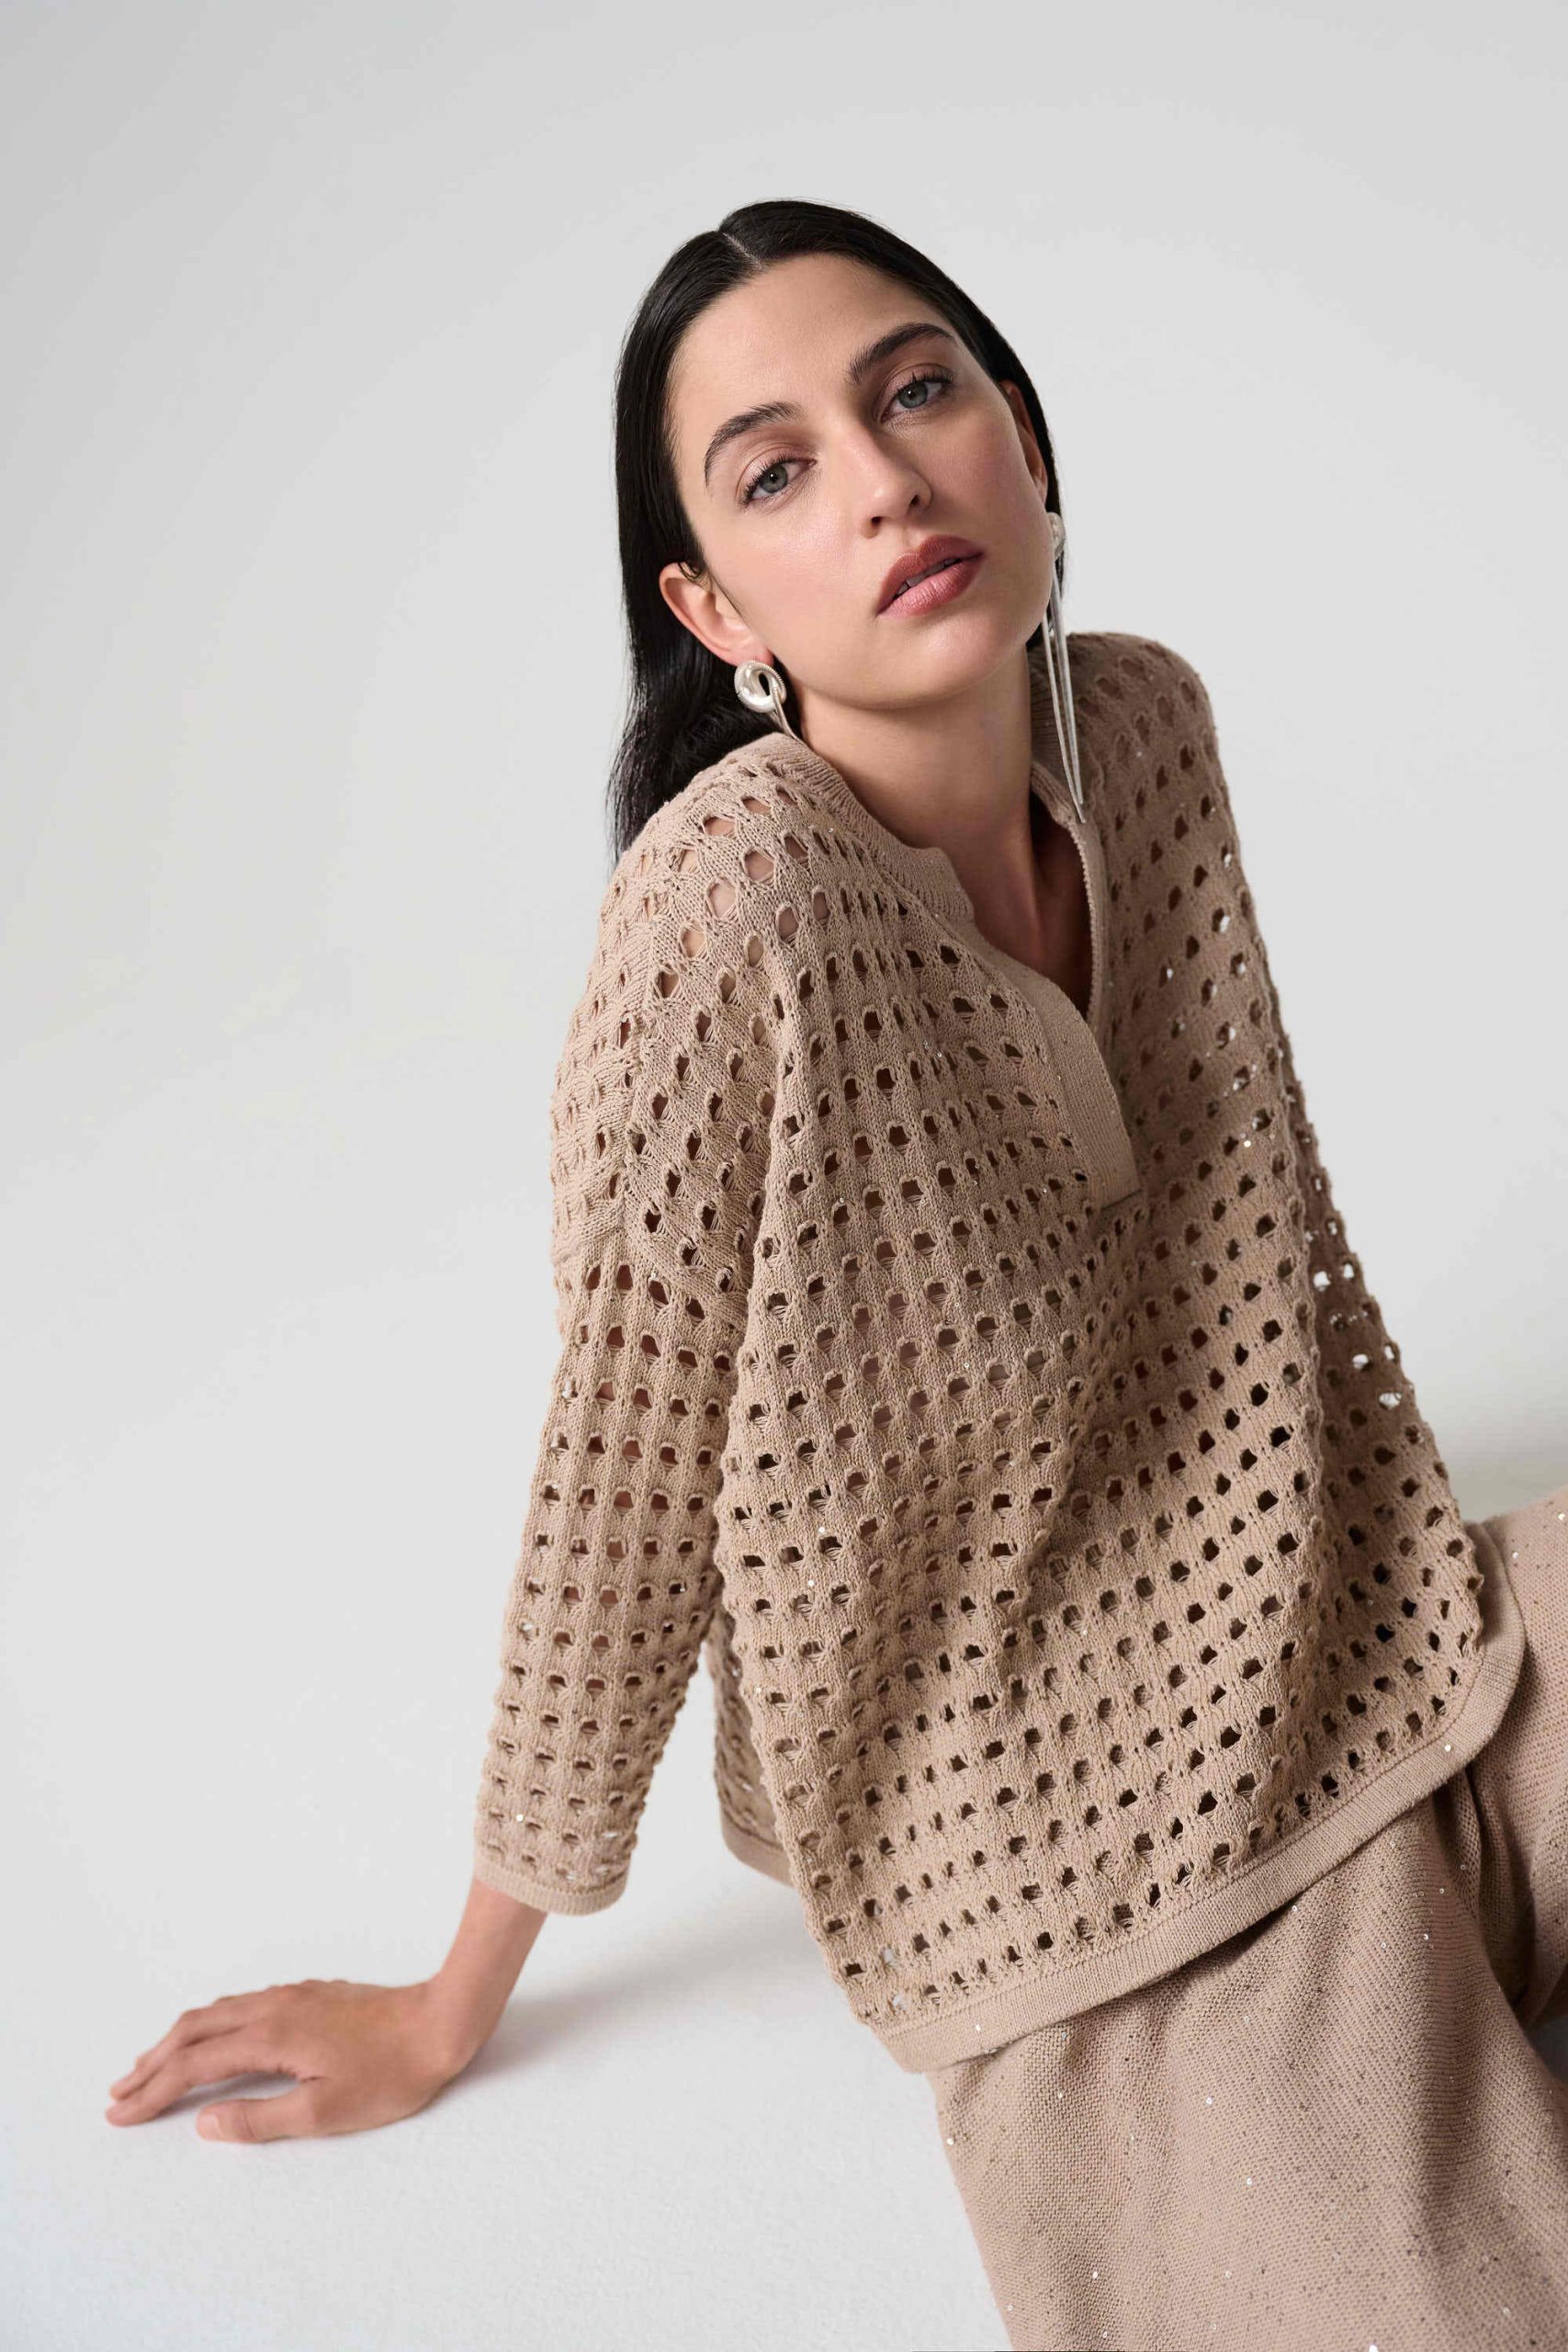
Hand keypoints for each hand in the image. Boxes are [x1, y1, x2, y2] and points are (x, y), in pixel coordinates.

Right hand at [104, 1977, 464, 2141]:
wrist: (441, 2021)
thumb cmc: (391, 2073)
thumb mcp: (325, 2112)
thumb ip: (259, 2119)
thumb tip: (204, 2122)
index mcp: (271, 2036)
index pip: (194, 2066)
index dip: (153, 2091)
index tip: (120, 2112)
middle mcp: (273, 2007)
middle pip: (194, 2029)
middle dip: (152, 2061)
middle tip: (119, 2091)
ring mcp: (291, 1996)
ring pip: (216, 2012)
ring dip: (177, 2040)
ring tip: (151, 2065)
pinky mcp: (309, 1994)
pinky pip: (240, 2005)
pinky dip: (209, 2025)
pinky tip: (212, 2037)